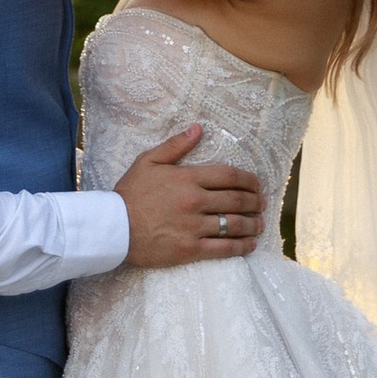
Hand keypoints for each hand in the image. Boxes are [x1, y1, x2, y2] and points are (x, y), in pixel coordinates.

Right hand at [114, 128, 265, 268]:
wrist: (113, 228)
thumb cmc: (129, 194)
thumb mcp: (148, 161)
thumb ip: (175, 145)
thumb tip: (198, 128)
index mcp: (187, 178)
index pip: (228, 175)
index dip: (248, 179)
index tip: (257, 184)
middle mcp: (194, 201)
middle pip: (236, 200)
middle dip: (255, 202)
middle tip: (263, 204)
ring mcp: (193, 227)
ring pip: (234, 225)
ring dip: (253, 224)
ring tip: (260, 224)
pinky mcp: (190, 249)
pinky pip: (223, 248)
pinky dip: (241, 246)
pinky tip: (250, 244)